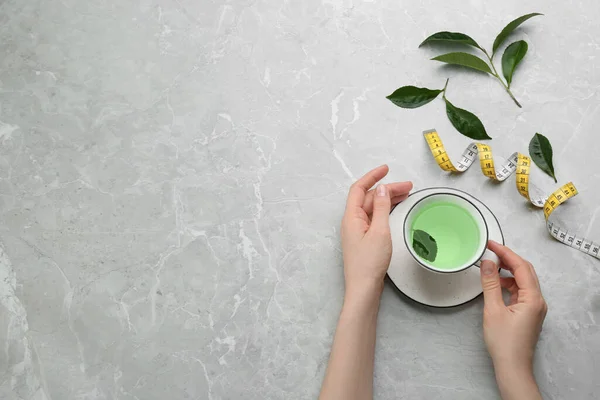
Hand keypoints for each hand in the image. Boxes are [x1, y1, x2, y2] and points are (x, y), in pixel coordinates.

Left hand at [341, 165, 412, 297]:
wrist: (364, 288)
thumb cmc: (370, 262)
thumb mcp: (380, 231)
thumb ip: (382, 208)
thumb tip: (382, 188)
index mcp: (351, 217)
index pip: (359, 189)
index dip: (372, 176)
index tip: (386, 168)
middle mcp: (352, 221)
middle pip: (369, 198)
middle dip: (387, 189)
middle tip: (408, 187)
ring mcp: (358, 231)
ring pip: (373, 208)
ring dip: (388, 200)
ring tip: (407, 195)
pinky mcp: (364, 239)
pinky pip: (375, 218)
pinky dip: (386, 211)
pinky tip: (396, 210)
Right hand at [480, 240, 546, 399]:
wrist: (512, 366)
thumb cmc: (504, 343)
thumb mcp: (493, 310)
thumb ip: (490, 284)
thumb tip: (488, 264)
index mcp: (533, 299)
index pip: (521, 267)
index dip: (506, 253)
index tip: (492, 244)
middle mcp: (538, 301)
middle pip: (525, 271)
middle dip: (508, 259)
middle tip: (491, 250)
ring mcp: (534, 307)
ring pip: (523, 280)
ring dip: (507, 271)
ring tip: (491, 267)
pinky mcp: (528, 312)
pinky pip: (520, 291)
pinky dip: (508, 283)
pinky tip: (496, 284)